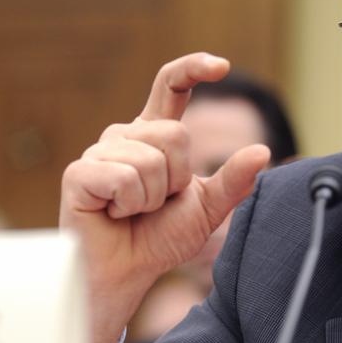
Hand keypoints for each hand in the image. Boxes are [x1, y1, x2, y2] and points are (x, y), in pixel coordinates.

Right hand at [60, 53, 270, 342]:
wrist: (124, 276)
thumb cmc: (158, 239)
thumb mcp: (207, 209)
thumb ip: (233, 181)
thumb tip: (263, 150)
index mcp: (153, 137)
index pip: (170, 86)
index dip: (192, 69)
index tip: (220, 67)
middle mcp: (125, 137)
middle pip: (173, 134)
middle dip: (176, 179)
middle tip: (155, 204)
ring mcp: (98, 153)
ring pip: (150, 160)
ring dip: (151, 198)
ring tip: (131, 212)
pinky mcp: (78, 174)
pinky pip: (124, 178)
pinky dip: (128, 204)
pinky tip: (113, 215)